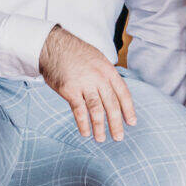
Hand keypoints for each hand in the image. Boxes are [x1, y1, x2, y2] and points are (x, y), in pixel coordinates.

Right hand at [40, 24, 137, 142]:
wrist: (54, 46)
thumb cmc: (76, 54)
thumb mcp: (98, 60)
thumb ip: (106, 76)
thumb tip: (114, 91)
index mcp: (108, 71)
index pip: (123, 93)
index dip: (128, 109)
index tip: (131, 122)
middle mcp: (99, 78)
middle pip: (111, 104)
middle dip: (116, 123)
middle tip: (118, 138)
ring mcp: (84, 84)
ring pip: (96, 109)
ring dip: (100, 126)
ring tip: (101, 139)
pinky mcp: (69, 90)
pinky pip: (79, 110)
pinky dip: (83, 123)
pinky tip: (85, 133)